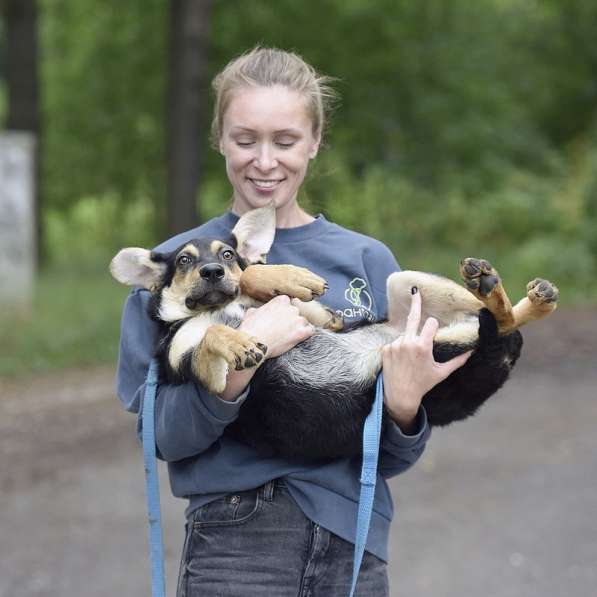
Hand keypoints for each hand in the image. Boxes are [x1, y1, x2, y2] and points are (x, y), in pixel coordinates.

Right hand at [239, 295, 314, 358]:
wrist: (254, 343)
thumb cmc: (250, 328)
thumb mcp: (251, 312)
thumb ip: (259, 309)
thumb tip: (258, 310)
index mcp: (281, 300)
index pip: (288, 303)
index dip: (284, 311)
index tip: (280, 318)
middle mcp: (292, 308)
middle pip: (296, 312)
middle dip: (291, 319)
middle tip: (283, 328)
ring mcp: (298, 320)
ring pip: (304, 321)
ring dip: (299, 327)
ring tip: (289, 335)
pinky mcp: (301, 332)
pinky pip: (311, 330)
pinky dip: (306, 333)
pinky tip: (300, 337)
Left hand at [382, 287, 471, 432]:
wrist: (399, 395)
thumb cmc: (423, 384)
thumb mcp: (441, 373)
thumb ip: (457, 361)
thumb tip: (472, 351)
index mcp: (422, 346)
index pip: (430, 324)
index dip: (434, 326)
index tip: (434, 327)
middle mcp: (407, 343)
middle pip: (413, 317)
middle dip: (416, 304)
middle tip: (415, 291)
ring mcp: (394, 345)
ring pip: (405, 335)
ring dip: (409, 341)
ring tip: (410, 359)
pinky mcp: (385, 348)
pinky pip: (395, 342)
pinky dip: (399, 348)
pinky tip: (401, 361)